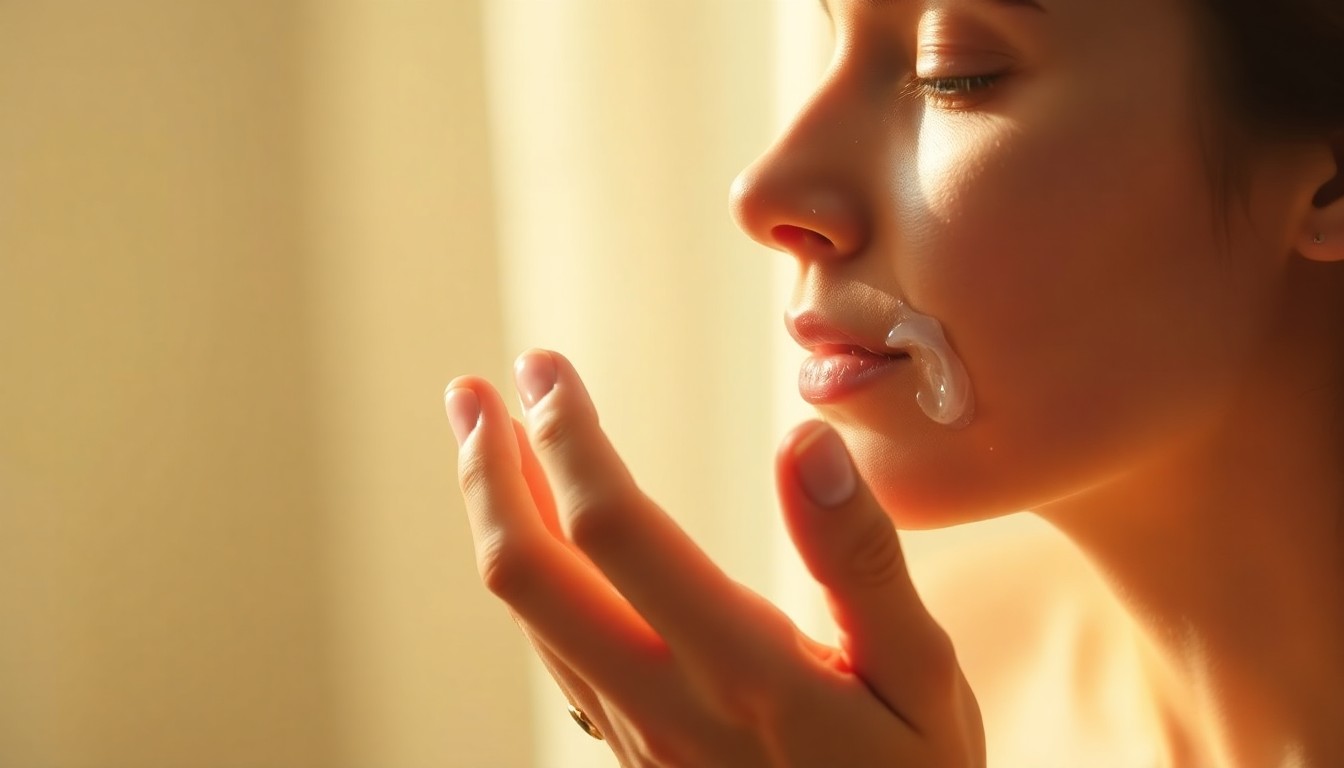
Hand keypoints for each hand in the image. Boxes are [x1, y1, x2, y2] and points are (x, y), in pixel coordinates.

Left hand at [444, 349, 984, 766]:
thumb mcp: (923, 674)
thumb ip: (862, 557)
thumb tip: (803, 439)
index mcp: (742, 669)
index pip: (614, 529)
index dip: (567, 436)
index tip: (544, 369)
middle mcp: (665, 703)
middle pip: (527, 576)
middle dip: (486, 472)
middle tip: (471, 391)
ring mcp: (635, 734)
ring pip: (529, 614)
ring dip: (496, 515)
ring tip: (490, 438)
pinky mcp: (630, 749)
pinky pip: (553, 648)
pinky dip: (529, 571)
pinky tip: (539, 530)